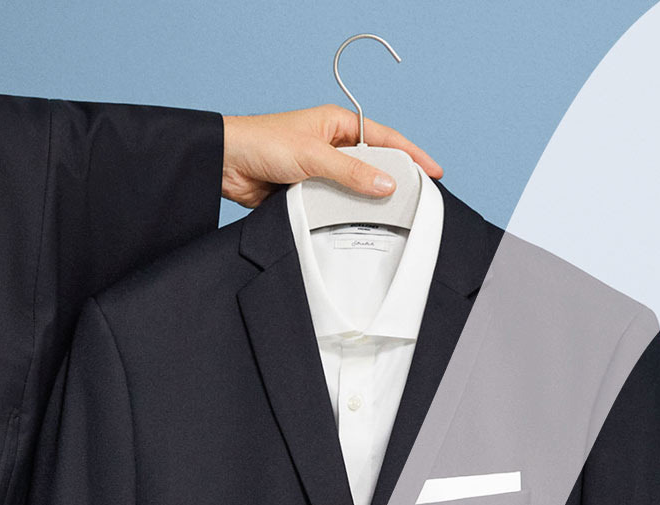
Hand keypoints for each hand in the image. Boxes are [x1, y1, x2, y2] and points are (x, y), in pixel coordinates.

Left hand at [221, 104, 443, 207]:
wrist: (225, 164)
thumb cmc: (263, 143)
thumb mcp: (313, 156)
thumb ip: (351, 172)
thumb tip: (387, 184)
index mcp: (337, 124)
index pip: (385, 139)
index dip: (412, 155)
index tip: (434, 172)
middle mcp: (332, 146)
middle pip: (373, 166)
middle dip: (393, 182)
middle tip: (416, 201)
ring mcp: (320, 171)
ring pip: (354, 189)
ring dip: (366, 202)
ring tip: (391, 218)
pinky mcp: (308, 192)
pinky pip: (334, 205)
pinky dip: (344, 214)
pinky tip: (356, 225)